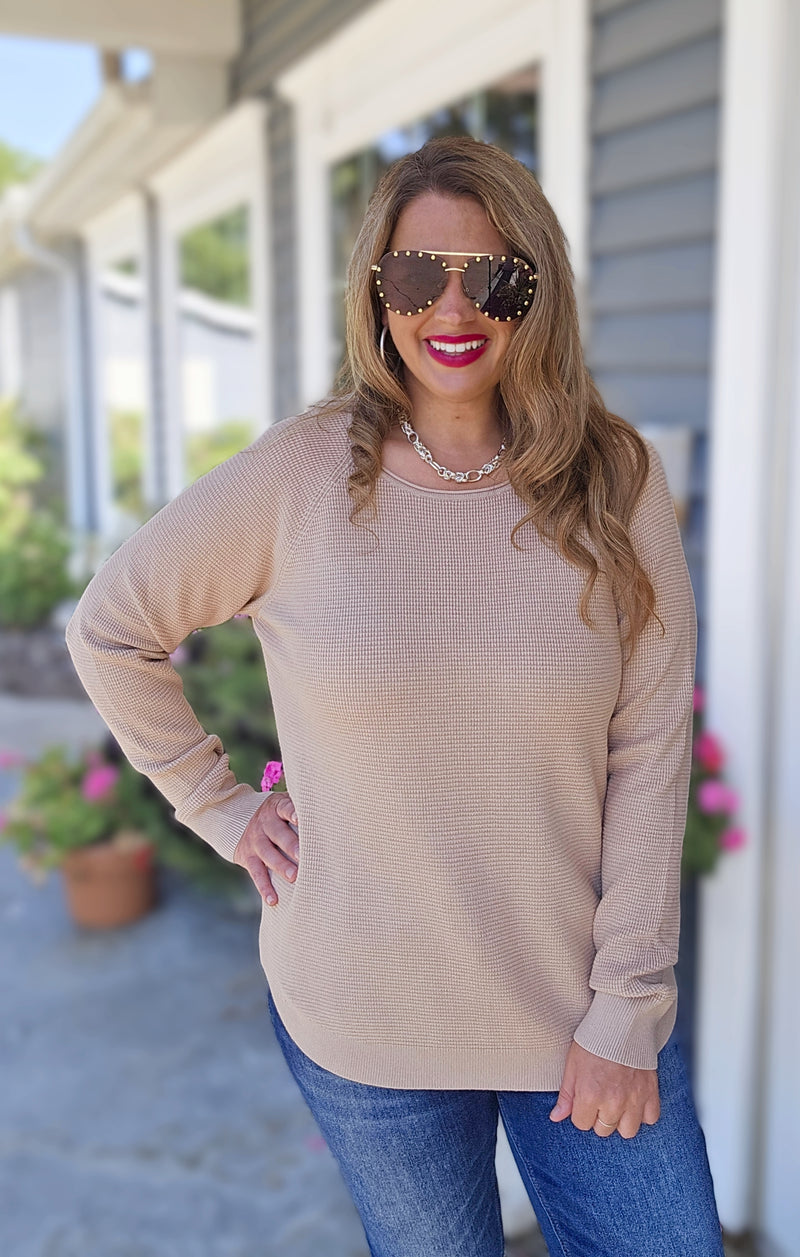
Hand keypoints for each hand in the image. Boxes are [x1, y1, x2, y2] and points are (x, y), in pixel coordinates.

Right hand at [233, 792, 298, 906]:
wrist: (241, 821)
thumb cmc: (278, 817)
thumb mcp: (285, 806)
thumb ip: (302, 810)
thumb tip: (332, 817)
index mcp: (277, 808)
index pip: (285, 808)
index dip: (292, 812)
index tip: (300, 818)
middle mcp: (264, 823)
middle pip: (278, 834)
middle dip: (291, 845)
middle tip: (303, 856)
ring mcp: (255, 840)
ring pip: (268, 854)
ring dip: (281, 866)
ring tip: (294, 877)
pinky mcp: (247, 857)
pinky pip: (256, 873)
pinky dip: (264, 887)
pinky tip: (273, 899)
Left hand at [549, 1040, 659, 1138]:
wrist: (620, 1023)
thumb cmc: (594, 1040)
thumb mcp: (572, 1065)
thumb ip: (566, 1095)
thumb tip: (556, 1116)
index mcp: (590, 1095)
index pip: (581, 1124)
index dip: (580, 1111)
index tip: (583, 1098)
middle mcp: (613, 1102)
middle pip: (603, 1130)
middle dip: (598, 1117)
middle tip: (599, 1098)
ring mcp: (634, 1099)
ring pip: (628, 1131)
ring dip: (621, 1120)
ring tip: (616, 1103)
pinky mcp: (651, 1093)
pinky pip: (650, 1119)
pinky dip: (643, 1114)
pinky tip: (634, 1101)